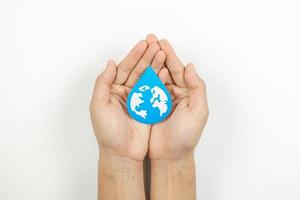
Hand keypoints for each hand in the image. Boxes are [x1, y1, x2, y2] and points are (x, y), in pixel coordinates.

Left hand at [90, 36, 165, 161]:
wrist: (122, 153)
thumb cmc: (108, 132)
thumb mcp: (98, 106)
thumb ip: (103, 83)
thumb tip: (110, 63)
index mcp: (112, 90)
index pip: (124, 68)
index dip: (134, 55)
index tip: (143, 44)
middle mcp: (125, 92)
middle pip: (137, 70)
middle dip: (146, 57)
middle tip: (156, 44)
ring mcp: (138, 99)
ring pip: (147, 78)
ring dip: (155, 65)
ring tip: (163, 53)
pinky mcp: (148, 107)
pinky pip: (155, 91)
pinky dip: (160, 80)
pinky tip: (166, 71)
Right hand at [149, 39, 208, 159]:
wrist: (171, 155)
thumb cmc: (186, 136)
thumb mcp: (198, 112)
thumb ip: (198, 88)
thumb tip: (191, 67)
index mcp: (188, 93)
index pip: (179, 70)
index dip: (170, 56)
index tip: (161, 43)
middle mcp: (176, 93)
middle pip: (166, 69)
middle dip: (158, 54)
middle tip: (149, 40)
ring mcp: (163, 99)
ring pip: (156, 77)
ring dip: (149, 63)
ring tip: (143, 49)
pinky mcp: (152, 106)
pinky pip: (147, 89)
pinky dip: (143, 78)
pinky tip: (137, 69)